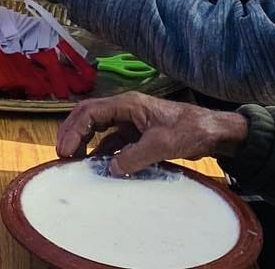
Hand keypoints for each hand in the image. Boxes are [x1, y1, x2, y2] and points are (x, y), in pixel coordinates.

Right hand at [57, 93, 250, 175]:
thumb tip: (110, 169)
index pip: (90, 112)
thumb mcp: (162, 145)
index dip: (74, 130)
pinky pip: (111, 141)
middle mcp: (125, 110)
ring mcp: (130, 122)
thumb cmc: (189, 130)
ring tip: (74, 162)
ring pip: (98, 129)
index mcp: (127, 104)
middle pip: (88, 117)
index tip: (66, 150)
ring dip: (84, 143)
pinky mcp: (137, 134)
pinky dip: (101, 152)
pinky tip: (98, 166)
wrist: (212, 132)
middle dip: (72, 133)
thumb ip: (134, 157)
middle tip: (62, 155)